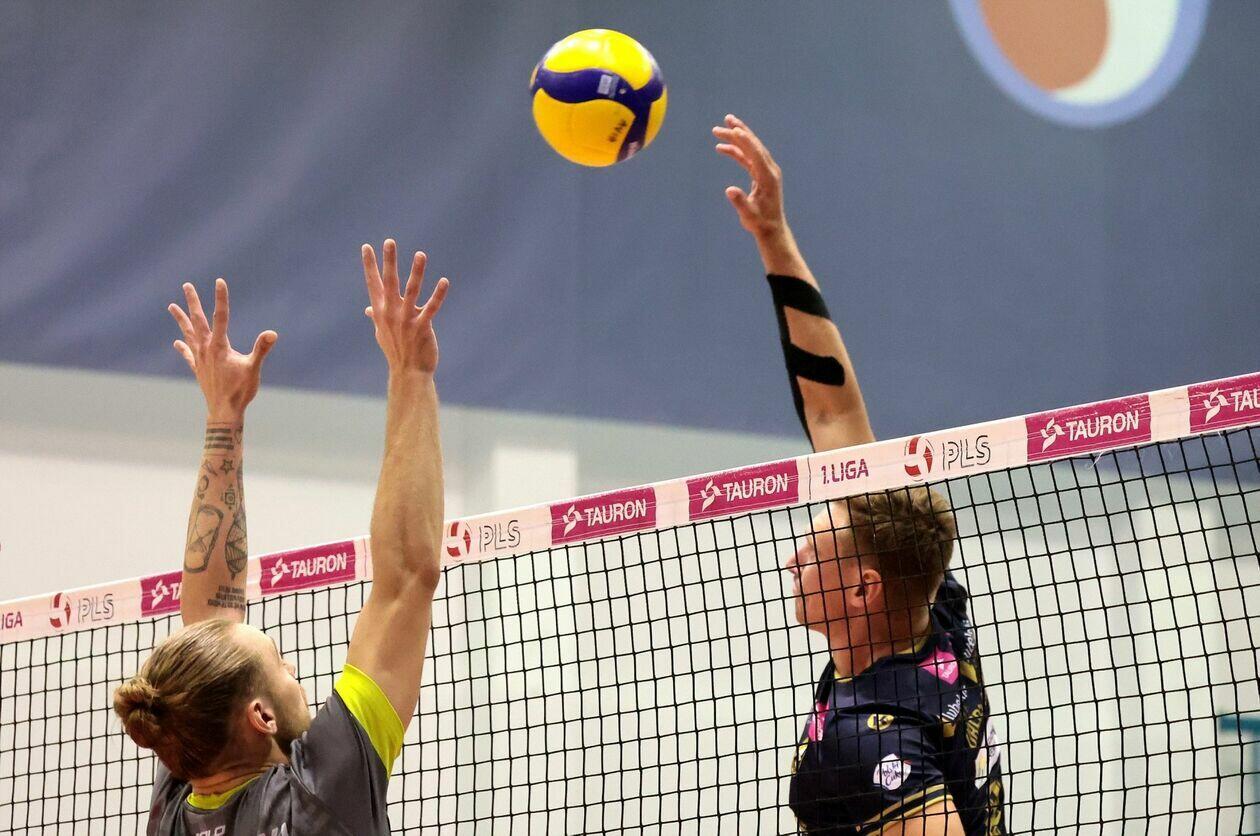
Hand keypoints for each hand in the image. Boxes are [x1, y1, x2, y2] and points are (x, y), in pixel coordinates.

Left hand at [168, 279, 277, 420]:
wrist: (224, 412)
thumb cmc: (240, 391)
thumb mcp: (254, 368)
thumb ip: (261, 350)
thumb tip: (272, 333)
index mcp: (219, 346)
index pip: (221, 316)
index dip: (220, 298)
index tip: (219, 281)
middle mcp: (206, 349)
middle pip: (197, 320)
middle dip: (193, 302)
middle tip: (187, 285)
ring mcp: (200, 359)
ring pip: (188, 334)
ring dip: (181, 319)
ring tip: (171, 306)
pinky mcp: (198, 369)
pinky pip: (188, 354)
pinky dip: (183, 346)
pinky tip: (177, 342)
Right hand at [362, 239, 449, 374]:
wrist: (408, 373)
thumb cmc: (396, 351)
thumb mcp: (381, 333)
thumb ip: (375, 317)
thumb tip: (368, 309)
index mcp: (380, 312)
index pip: (372, 284)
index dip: (370, 266)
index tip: (366, 247)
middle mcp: (391, 313)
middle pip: (389, 282)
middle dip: (388, 261)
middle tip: (389, 241)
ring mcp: (406, 320)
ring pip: (412, 291)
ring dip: (417, 272)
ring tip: (420, 254)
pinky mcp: (422, 327)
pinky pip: (431, 308)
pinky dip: (438, 294)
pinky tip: (444, 281)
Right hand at [712, 114, 786, 238]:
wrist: (771, 229)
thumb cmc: (760, 223)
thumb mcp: (748, 215)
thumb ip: (740, 202)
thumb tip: (729, 190)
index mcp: (768, 177)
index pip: (756, 154)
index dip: (745, 141)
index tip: (734, 129)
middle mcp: (769, 170)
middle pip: (754, 145)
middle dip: (739, 132)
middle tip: (726, 119)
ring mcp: (766, 171)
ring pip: (751, 149)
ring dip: (736, 138)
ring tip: (720, 129)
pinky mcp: (760, 174)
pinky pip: (747, 158)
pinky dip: (736, 151)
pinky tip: (722, 147)